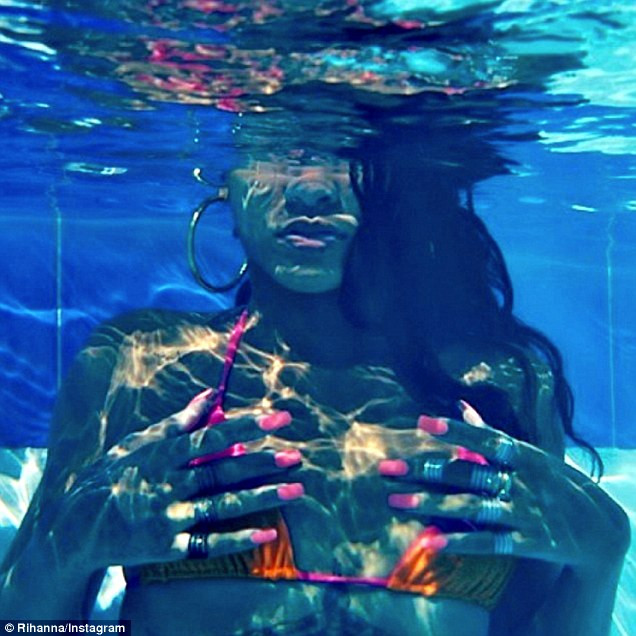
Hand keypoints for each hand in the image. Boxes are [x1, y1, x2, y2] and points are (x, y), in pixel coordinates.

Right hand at [44, 389, 303, 573]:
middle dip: (262, 463)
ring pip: (223, 506)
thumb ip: (178, 421)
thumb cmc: (113, 475)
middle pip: (223, 472)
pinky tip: (268, 532)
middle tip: (296, 456)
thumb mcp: (140, 442)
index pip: (212, 437)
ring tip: (296, 490)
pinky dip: (238, 539)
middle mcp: (169, 484)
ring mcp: (169, 517)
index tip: (279, 417)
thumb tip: (212, 393)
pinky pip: (208, 545)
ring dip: (261, 498)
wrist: (78, 526)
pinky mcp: (168, 546)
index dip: (247, 426)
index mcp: (164, 455)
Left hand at [379, 402, 629, 570]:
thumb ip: (491, 433)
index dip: (455, 430)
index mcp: (523, 456)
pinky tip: (430, 543)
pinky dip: (460, 542)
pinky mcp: (528, 542)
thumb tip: (461, 404)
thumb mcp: (532, 454)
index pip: (485, 438)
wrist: (601, 530)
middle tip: (387, 468)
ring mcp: (524, 512)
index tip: (422, 422)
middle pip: (468, 473)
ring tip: (397, 502)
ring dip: (432, 505)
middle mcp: (521, 481)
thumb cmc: (557, 483)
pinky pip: (489, 543)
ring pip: (472, 507)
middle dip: (426, 470)